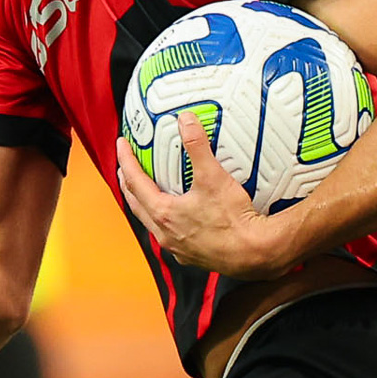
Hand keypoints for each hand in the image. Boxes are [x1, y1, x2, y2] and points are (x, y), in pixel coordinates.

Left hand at [115, 112, 294, 278]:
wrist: (254, 253)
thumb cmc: (233, 221)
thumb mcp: (213, 176)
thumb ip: (198, 146)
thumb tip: (186, 121)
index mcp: (164, 213)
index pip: (134, 182)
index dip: (126, 160)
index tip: (122, 145)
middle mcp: (165, 233)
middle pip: (136, 204)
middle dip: (128, 183)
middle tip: (126, 167)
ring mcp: (177, 247)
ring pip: (151, 222)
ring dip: (145, 204)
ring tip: (147, 190)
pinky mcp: (192, 255)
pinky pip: (170, 235)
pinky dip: (166, 221)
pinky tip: (178, 216)